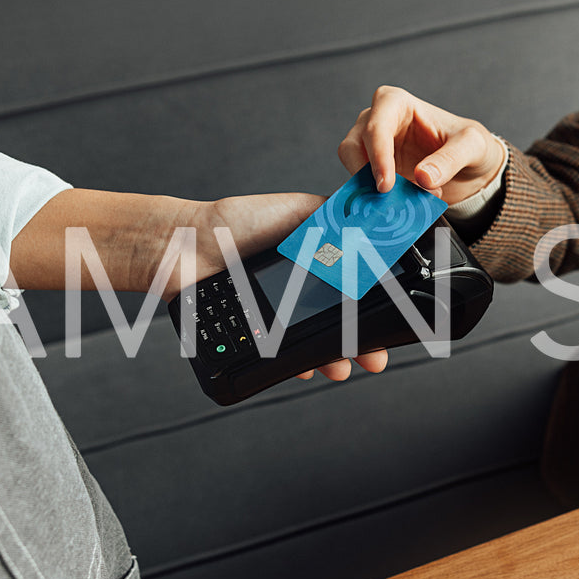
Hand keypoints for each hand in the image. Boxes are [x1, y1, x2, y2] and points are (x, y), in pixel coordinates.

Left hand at [173, 192, 388, 380]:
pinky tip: (306, 367)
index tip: (390, 320)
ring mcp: (279, 312)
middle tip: (373, 359)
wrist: (187, 248)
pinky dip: (299, 363)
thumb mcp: (296, 211)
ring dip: (334, 358)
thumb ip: (336, 218)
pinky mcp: (258, 332)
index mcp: (315, 260)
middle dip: (361, 344)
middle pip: (339, 322)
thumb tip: (376, 222)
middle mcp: (299, 288)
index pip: (353, 287)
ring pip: (315, 342)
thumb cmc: (236, 224)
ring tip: (341, 367)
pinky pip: (283, 354)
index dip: (373, 306)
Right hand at [338, 85, 504, 204]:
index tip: (387, 185)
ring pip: (352, 168)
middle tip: (393, 201)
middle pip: (352, 146)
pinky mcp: (373, 170)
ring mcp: (371, 147)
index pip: (376, 126)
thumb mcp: (472, 146)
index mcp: (397, 103)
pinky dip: (375, 200)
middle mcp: (377, 121)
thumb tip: (423, 177)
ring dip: (373, 190)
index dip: (378, 156)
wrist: (469, 165)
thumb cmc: (468, 143)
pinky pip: (362, 186)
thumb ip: (450, 159)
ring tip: (408, 203)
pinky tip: (399, 209)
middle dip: (370, 176)